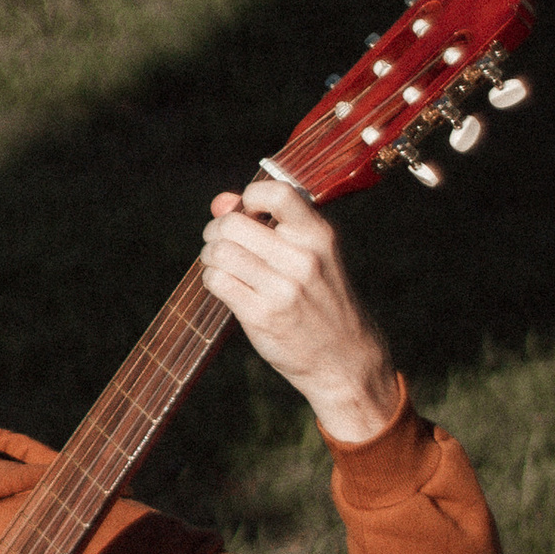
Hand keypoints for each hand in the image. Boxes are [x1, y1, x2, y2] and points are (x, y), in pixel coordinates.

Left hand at [201, 182, 403, 447]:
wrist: (344, 359)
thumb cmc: (322, 299)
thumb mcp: (313, 255)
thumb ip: (269, 223)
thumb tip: (220, 201)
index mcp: (320, 236)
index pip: (277, 194)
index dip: (250, 197)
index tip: (247, 212)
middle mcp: (303, 258)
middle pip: (233, 225)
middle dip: (216, 230)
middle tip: (220, 241)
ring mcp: (282, 288)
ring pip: (220, 252)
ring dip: (210, 256)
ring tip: (221, 264)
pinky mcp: (262, 315)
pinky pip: (217, 281)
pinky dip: (212, 279)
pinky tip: (224, 285)